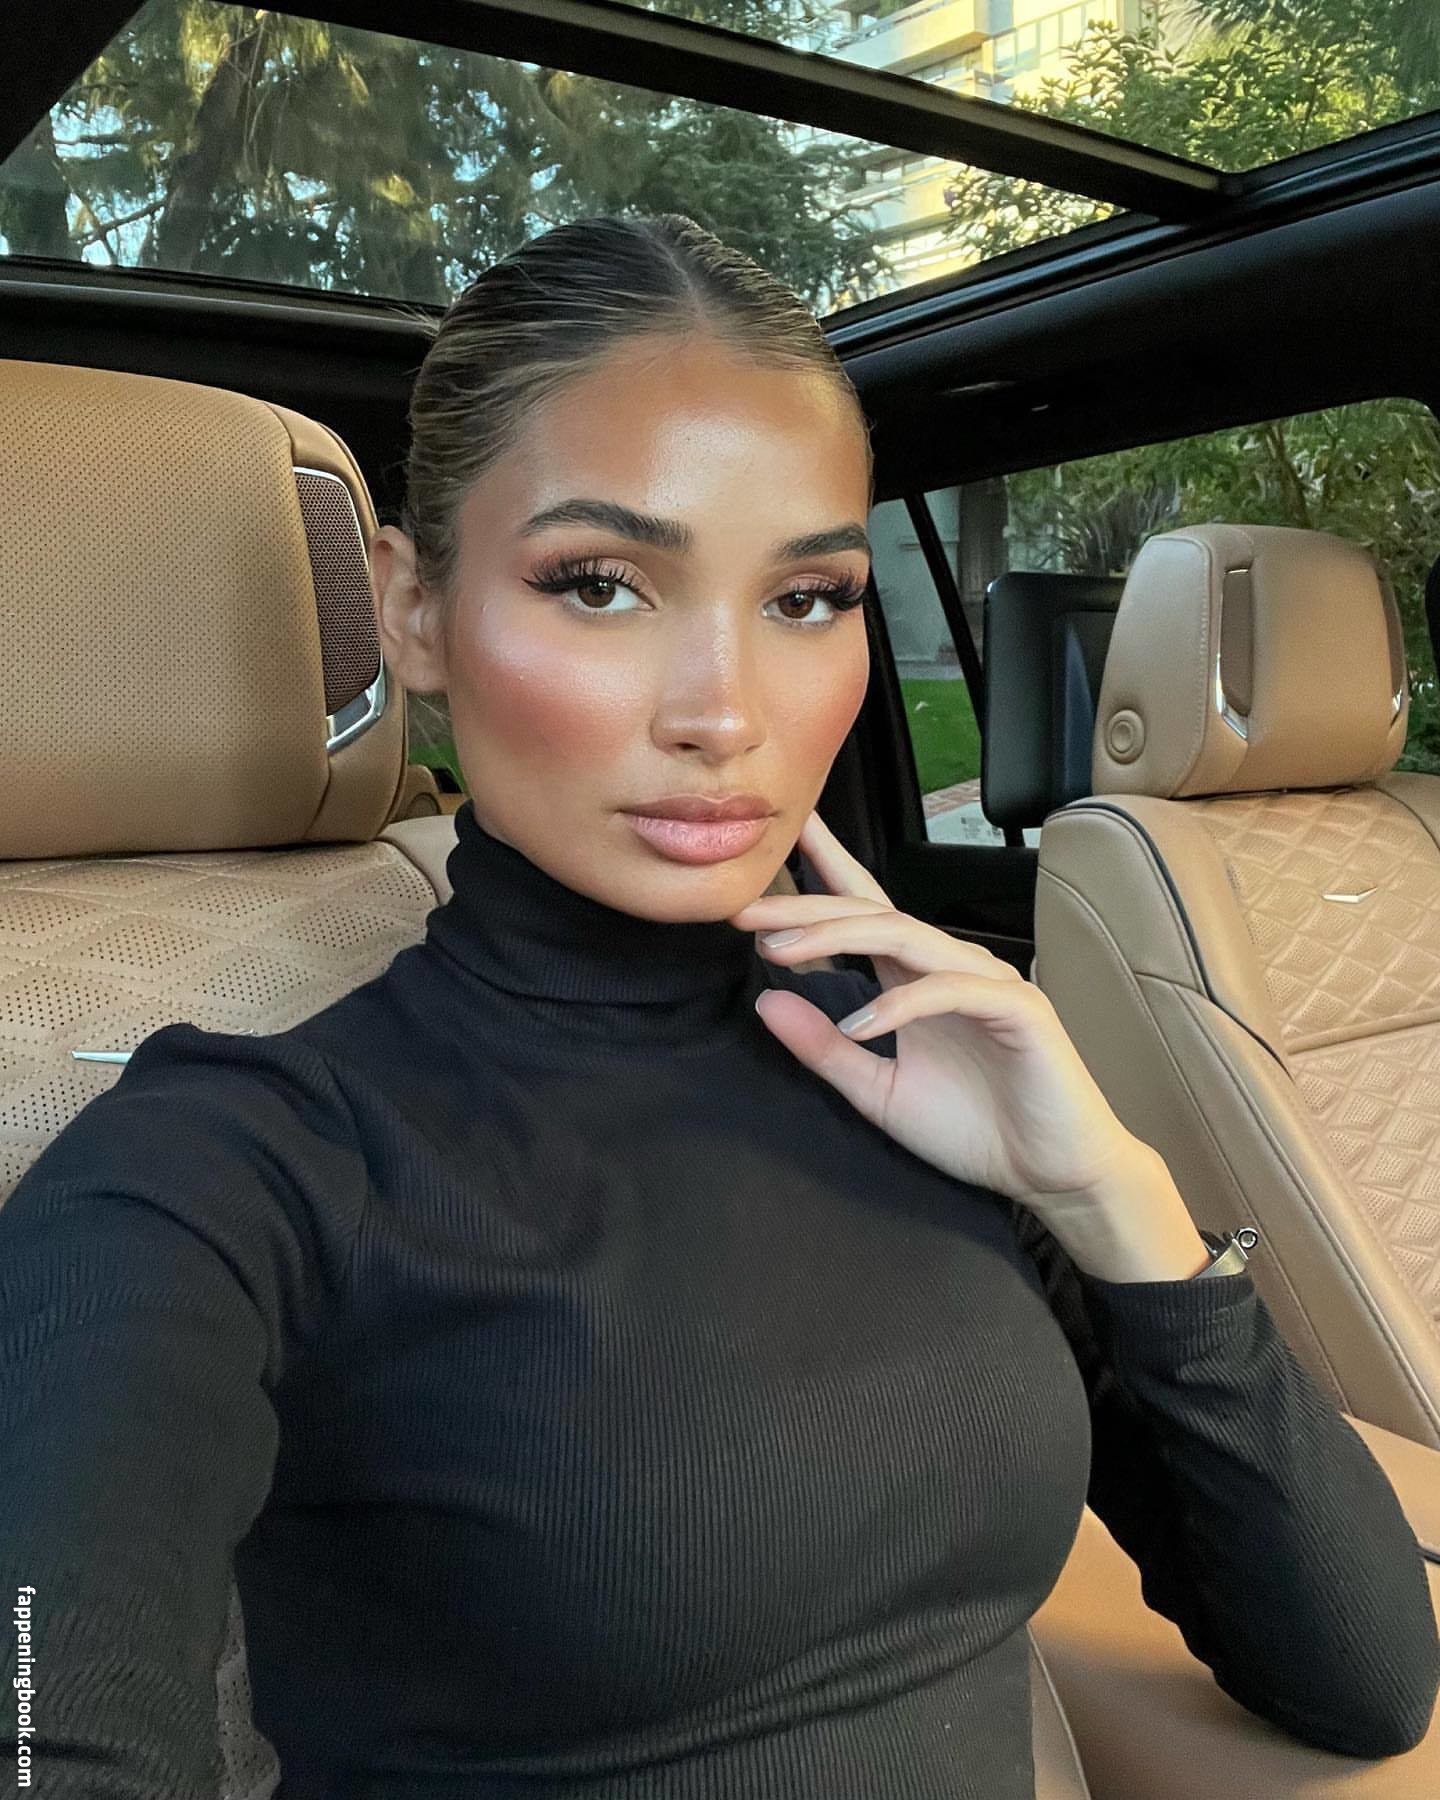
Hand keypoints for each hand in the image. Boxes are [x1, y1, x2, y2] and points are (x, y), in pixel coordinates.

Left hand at [729, 809, 1151, 1222]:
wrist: (1054, 1176)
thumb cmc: (976, 1130)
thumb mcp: (878, 1092)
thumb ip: (825, 1049)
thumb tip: (765, 1001)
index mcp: (916, 978)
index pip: (864, 909)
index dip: (824, 867)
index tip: (781, 837)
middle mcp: (950, 967)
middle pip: (872, 915)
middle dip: (805, 906)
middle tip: (742, 908)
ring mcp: (987, 983)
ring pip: (906, 938)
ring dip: (837, 939)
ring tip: (779, 950)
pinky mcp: (1020, 1011)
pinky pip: (950, 991)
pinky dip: (901, 1004)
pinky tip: (859, 1024)